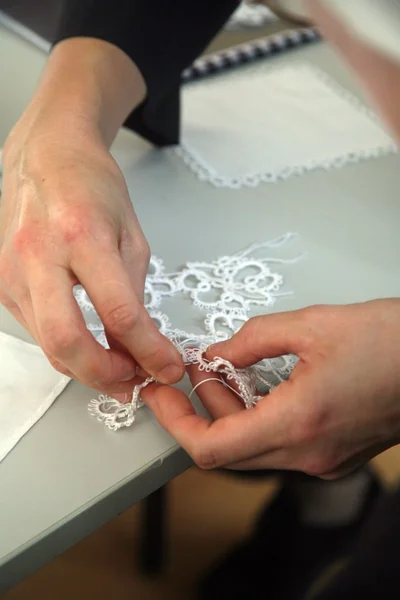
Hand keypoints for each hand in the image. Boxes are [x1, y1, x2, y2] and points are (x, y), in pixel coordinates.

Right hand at [0, 124, 183, 396]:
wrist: (44, 158)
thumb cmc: (93, 189)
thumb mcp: (131, 237)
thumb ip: (133, 295)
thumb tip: (138, 348)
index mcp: (82, 234)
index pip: (118, 312)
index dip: (148, 351)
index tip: (168, 367)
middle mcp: (37, 254)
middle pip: (67, 341)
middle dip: (105, 375)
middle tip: (133, 382)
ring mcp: (10, 271)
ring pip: (47, 345)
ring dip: (86, 367)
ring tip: (118, 368)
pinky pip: (37, 331)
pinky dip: (66, 348)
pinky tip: (89, 345)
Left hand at [144, 300, 399, 478]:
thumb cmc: (390, 342)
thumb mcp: (310, 324)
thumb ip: (252, 340)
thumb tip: (217, 354)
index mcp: (299, 423)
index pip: (211, 448)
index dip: (175, 423)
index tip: (160, 396)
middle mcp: (308, 454)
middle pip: (227, 448)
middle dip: (203, 408)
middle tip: (198, 368)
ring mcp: (322, 460)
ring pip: (251, 447)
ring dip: (230, 411)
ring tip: (229, 368)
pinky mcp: (332, 454)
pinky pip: (277, 445)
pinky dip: (257, 417)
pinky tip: (260, 384)